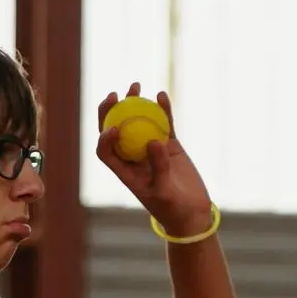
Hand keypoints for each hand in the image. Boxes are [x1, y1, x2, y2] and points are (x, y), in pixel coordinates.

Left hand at [95, 84, 214, 236]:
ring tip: (135, 86)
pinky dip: (161, 109)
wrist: (192, 212)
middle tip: (115, 95)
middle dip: (110, 111)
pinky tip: (161, 95)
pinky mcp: (169, 145)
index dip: (104, 138)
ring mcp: (151, 149)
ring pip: (138, 121)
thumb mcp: (164, 192)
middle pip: (115, 130)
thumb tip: (153, 141)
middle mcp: (133, 157)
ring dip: (134, 103)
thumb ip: (158, 168)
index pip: (106, 152)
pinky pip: (163, 123)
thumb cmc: (173, 208)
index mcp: (124, 172)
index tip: (114, 128)